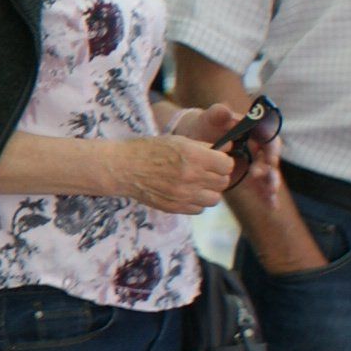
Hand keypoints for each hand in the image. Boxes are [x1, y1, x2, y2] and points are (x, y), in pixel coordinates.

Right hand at [104, 134, 238, 216]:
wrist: (123, 167)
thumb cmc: (149, 150)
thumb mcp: (178, 140)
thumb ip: (204, 146)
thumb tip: (227, 149)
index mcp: (193, 156)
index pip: (227, 165)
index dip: (223, 162)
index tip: (217, 161)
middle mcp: (191, 176)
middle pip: (223, 182)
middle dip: (217, 176)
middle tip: (206, 171)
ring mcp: (184, 194)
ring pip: (215, 199)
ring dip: (209, 191)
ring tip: (197, 184)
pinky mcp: (176, 208)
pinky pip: (199, 209)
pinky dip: (196, 202)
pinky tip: (186, 192)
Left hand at [169, 104, 290, 206]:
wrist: (195, 139)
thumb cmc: (204, 124)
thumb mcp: (208, 117)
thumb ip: (217, 113)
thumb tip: (226, 110)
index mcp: (253, 130)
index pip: (270, 138)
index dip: (272, 148)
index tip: (268, 158)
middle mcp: (258, 147)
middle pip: (271, 158)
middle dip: (268, 168)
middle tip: (256, 175)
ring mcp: (255, 162)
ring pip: (269, 174)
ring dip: (271, 184)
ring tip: (269, 194)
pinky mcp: (249, 176)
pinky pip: (261, 186)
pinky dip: (267, 196)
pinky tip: (271, 207)